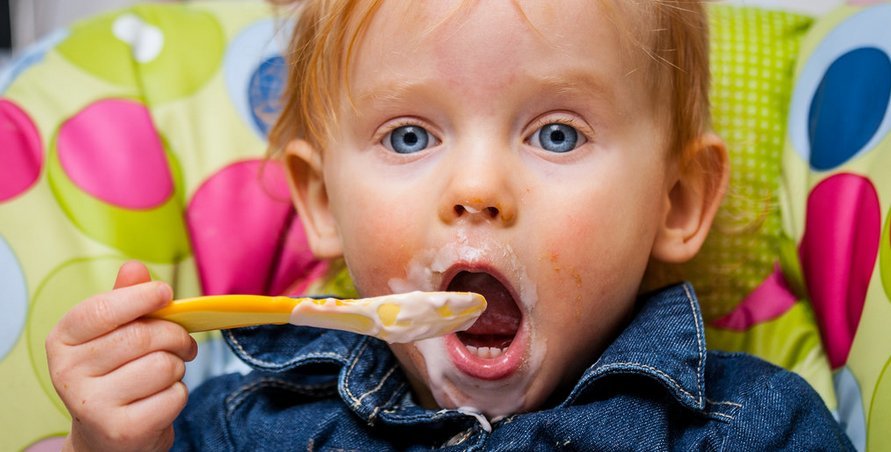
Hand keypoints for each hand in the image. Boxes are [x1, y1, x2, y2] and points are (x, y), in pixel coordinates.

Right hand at [46, 261, 197, 450]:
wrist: (105, 436)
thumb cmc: (113, 374)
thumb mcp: (111, 334)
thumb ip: (124, 300)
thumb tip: (135, 267)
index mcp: (62, 341)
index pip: (102, 310)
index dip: (140, 297)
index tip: (165, 293)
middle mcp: (68, 374)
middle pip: (143, 336)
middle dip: (175, 335)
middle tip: (182, 343)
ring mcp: (92, 406)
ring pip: (164, 365)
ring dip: (178, 367)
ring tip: (166, 374)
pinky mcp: (122, 430)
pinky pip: (174, 395)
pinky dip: (178, 394)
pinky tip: (159, 399)